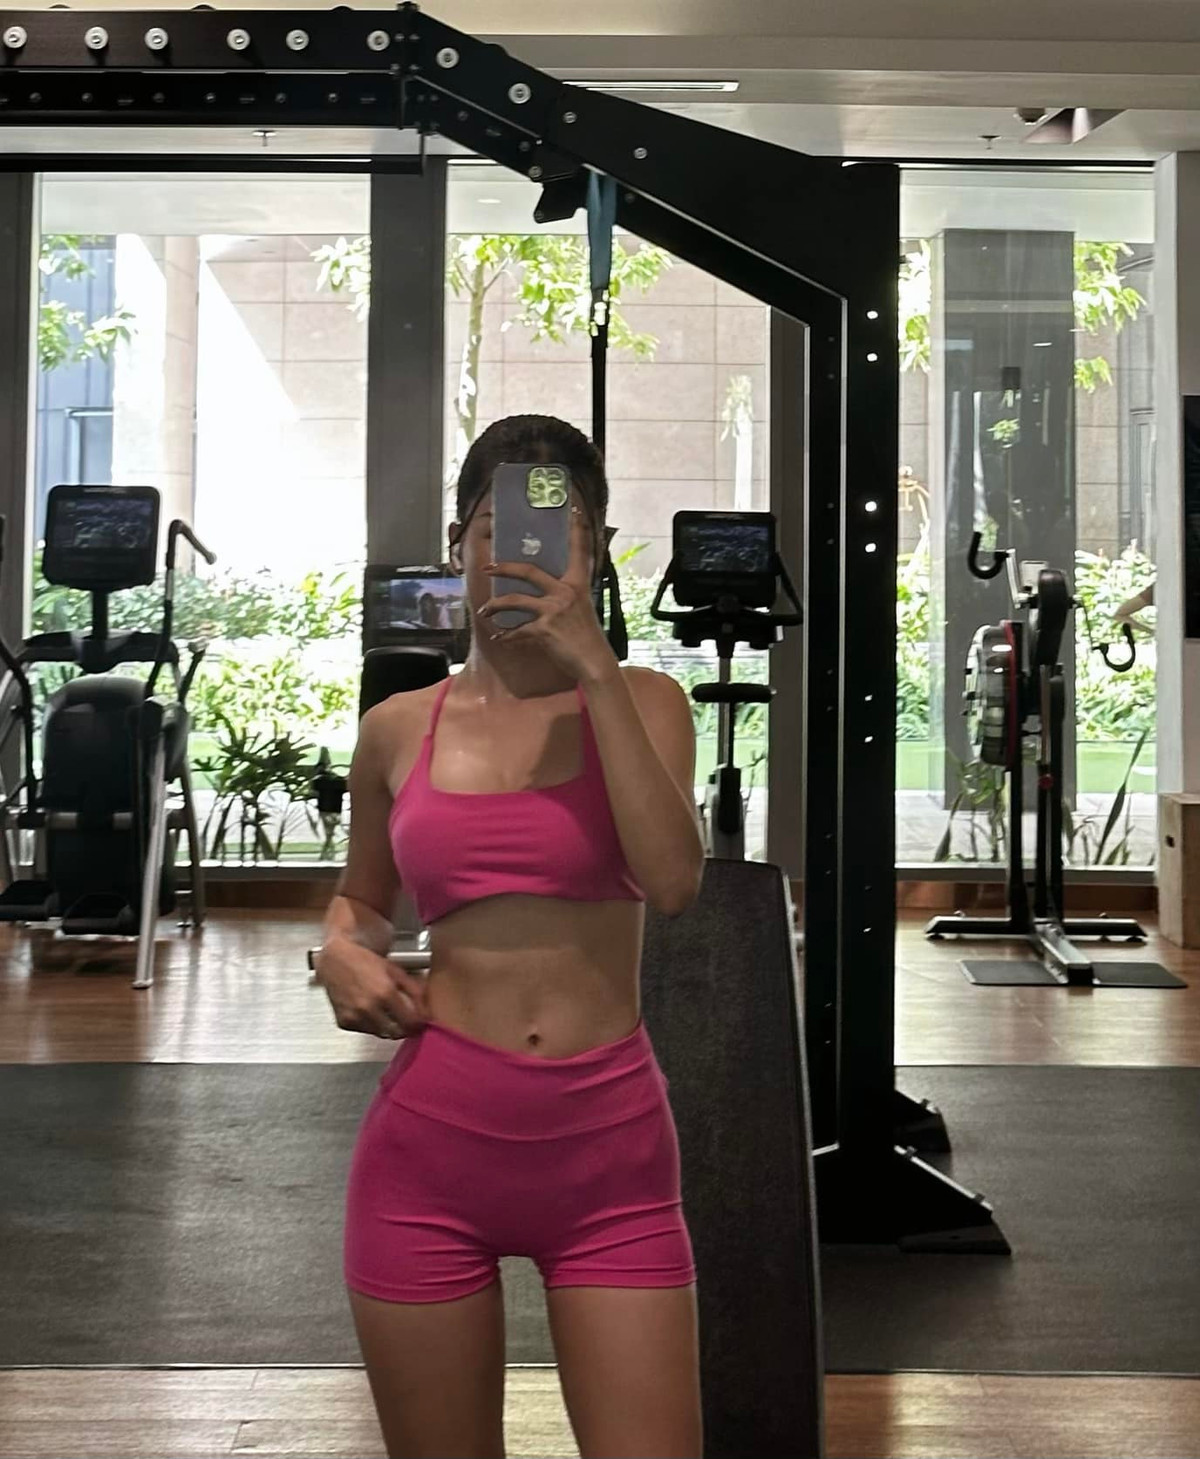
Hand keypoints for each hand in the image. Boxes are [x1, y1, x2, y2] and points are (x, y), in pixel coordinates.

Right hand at [315, 936, 429, 1040]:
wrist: (334, 960)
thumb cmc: (364, 961)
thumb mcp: (395, 971)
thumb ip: (414, 991)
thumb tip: (426, 1010)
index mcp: (385, 993)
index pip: (410, 1022)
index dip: (418, 1024)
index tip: (420, 1022)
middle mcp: (369, 1008)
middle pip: (396, 1033)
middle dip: (405, 1028)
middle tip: (407, 1020)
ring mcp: (355, 1017)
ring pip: (381, 1034)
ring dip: (388, 1028)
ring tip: (387, 1013)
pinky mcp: (344, 1022)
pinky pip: (365, 1031)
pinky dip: (371, 1025)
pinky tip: (370, 1012)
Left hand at [477, 512, 616, 683]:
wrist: (594, 662)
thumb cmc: (588, 637)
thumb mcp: (582, 608)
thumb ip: (566, 596)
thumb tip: (548, 593)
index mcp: (577, 584)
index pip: (578, 551)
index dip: (576, 531)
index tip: (573, 512)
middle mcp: (565, 593)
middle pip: (528, 572)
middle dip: (504, 568)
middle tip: (488, 567)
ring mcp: (553, 611)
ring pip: (514, 601)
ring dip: (495, 606)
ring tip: (485, 611)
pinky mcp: (544, 630)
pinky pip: (517, 631)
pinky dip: (507, 636)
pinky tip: (500, 638)